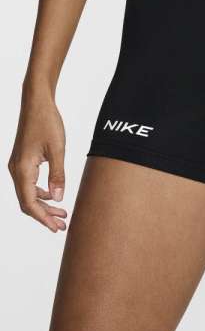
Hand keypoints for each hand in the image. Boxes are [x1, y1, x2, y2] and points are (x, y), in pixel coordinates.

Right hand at [8, 91, 66, 231]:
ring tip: (62, 214)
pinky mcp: (23, 161)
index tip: (56, 227)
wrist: (36, 103)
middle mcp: (16, 169)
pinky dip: (41, 193)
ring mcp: (17, 166)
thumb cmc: (47, 122)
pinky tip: (54, 196)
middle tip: (62, 225)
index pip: (29, 202)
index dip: (42, 218)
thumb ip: (58, 174)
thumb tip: (59, 198)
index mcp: (23, 169)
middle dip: (44, 215)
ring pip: (28, 194)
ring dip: (44, 205)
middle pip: (27, 202)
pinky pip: (29, 184)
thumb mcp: (58, 149)